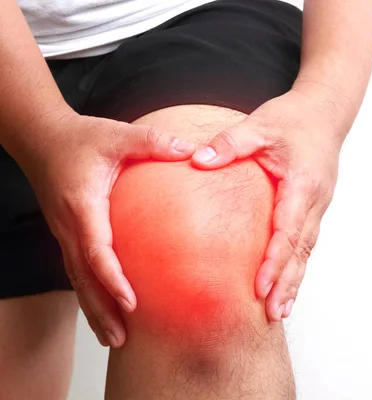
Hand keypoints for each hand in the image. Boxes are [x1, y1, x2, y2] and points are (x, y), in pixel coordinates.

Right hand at [16, 111, 195, 346]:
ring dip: (94, 310)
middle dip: (101, 310)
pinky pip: (78, 271)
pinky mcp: (68, 234)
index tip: (130, 302)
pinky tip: (106, 310)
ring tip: (114, 339)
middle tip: (121, 339)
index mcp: (82, 206)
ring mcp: (65, 233)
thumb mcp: (116, 134)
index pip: (95, 250)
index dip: (112, 278)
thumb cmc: (80, 137)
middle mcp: (69, 226)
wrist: (41, 138)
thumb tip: (192, 150)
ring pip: (78, 280)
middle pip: (83, 278)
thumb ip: (152, 142)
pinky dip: (91, 294)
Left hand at [191, 87, 347, 320]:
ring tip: (280, 311)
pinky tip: (287, 285)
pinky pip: (306, 242)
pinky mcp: (314, 208)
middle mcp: (315, 200)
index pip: (289, 230)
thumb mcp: (260, 124)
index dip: (276, 260)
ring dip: (294, 281)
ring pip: (306, 251)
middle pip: (301, 250)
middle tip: (272, 312)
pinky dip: (297, 266)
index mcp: (303, 183)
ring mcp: (318, 206)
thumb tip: (198, 160)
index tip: (262, 285)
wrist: (324, 113)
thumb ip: (230, 143)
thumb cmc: (293, 119)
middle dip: (287, 282)